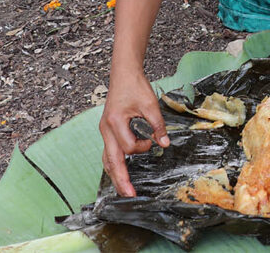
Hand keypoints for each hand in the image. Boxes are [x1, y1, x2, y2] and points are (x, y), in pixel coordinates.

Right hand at [99, 70, 168, 196]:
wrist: (124, 74)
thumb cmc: (135, 86)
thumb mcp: (150, 104)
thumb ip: (157, 125)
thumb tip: (165, 143)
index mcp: (114, 122)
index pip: (128, 146)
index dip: (142, 147)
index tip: (151, 141)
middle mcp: (106, 129)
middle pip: (110, 161)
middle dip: (120, 179)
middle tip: (129, 195)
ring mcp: (105, 130)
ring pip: (107, 159)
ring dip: (115, 175)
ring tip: (123, 190)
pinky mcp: (108, 130)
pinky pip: (109, 152)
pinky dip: (114, 163)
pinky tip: (119, 172)